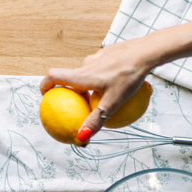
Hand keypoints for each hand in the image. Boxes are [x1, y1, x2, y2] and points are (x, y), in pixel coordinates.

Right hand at [40, 38, 154, 141]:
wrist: (147, 52)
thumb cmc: (129, 77)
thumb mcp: (113, 103)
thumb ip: (96, 120)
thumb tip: (80, 139)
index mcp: (83, 75)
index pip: (53, 76)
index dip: (44, 85)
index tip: (45, 97)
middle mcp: (87, 64)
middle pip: (71, 76)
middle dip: (70, 90)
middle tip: (77, 104)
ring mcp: (99, 56)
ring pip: (88, 72)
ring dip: (89, 84)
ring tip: (100, 97)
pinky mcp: (111, 53)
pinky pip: (102, 67)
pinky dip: (103, 77)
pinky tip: (118, 86)